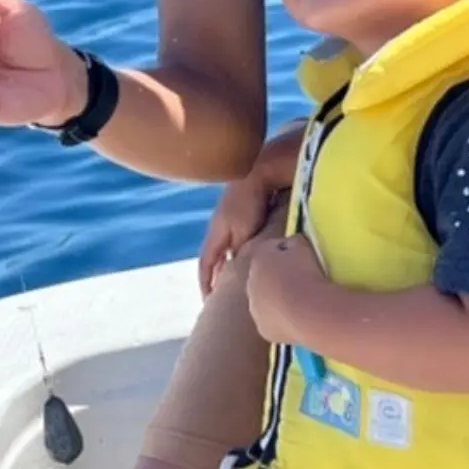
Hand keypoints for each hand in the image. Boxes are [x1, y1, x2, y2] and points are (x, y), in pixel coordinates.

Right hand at [198, 174, 274, 296]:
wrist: (262, 167)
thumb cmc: (251, 201)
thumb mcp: (242, 232)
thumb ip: (238, 253)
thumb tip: (236, 270)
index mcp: (216, 232)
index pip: (205, 264)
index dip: (206, 283)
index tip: (208, 301)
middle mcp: (220, 225)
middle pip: (215, 256)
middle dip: (216, 275)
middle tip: (220, 295)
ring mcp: (232, 217)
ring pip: (228, 247)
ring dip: (230, 263)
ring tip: (237, 279)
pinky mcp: (246, 210)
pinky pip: (241, 238)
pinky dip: (243, 251)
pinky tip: (253, 255)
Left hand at [246, 233, 324, 344]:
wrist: (306, 308)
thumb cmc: (304, 272)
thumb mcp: (301, 245)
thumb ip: (292, 242)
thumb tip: (292, 245)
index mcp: (256, 257)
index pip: (268, 252)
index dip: (284, 255)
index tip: (298, 259)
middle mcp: (249, 283)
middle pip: (263, 278)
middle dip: (275, 278)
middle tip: (298, 281)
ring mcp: (254, 308)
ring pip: (265, 301)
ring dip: (276, 300)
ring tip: (299, 302)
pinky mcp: (263, 329)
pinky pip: (272, 321)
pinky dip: (281, 319)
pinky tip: (297, 318)